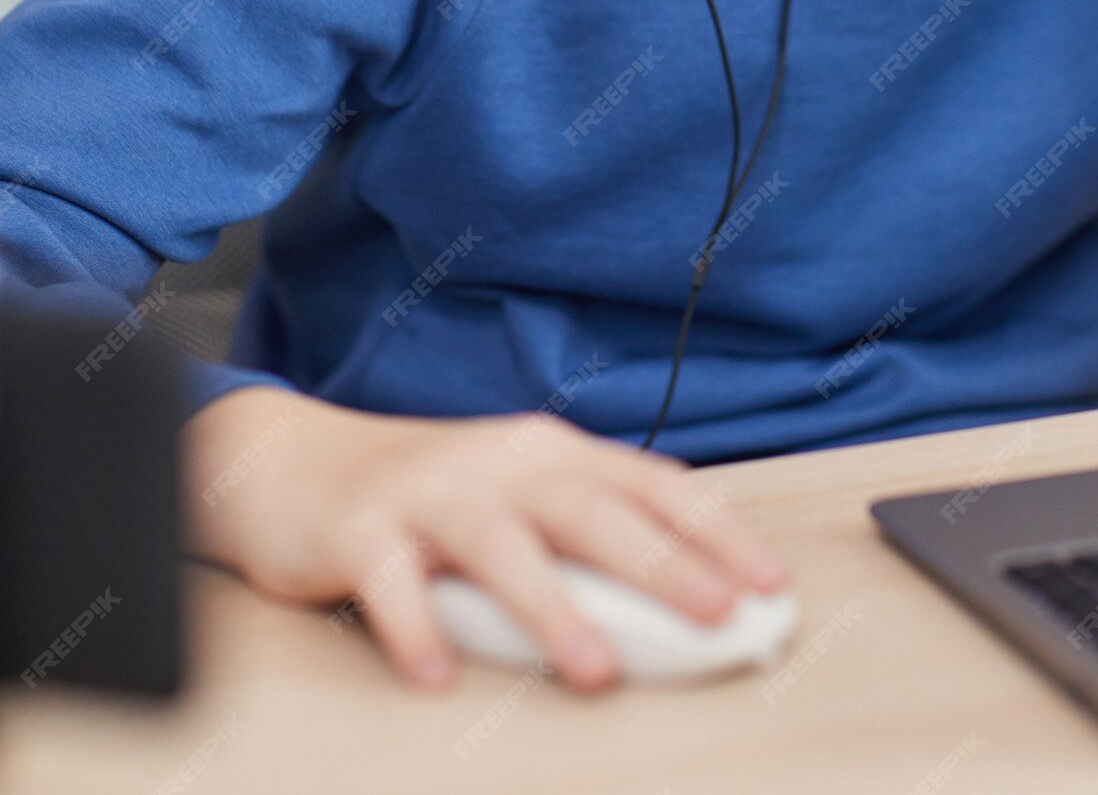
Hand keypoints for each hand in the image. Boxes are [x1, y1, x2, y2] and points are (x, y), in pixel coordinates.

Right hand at [181, 384, 790, 691]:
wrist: (295, 461)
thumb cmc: (429, 494)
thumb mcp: (517, 498)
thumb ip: (586, 539)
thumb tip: (687, 599)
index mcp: (550, 454)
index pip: (651, 484)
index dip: (714, 530)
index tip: (768, 580)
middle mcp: (500, 465)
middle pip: (591, 512)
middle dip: (660, 563)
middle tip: (716, 613)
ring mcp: (430, 493)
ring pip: (501, 547)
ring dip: (552, 609)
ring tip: (595, 668)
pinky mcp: (362, 529)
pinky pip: (392, 584)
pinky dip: (416, 629)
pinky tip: (438, 677)